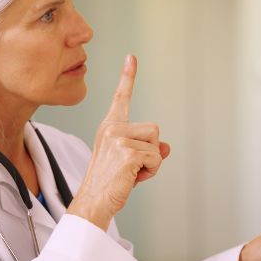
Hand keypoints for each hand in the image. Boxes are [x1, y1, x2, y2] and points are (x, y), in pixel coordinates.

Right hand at [68, 55, 171, 229]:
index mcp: (109, 128)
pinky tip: (133, 178)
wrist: (93, 202)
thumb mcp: (130, 163)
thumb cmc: (110, 184)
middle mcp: (112, 129)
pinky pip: (156, 158)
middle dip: (151, 150)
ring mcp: (118, 139)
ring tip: (132, 173)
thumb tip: (166, 147)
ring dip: (152, 162)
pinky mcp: (127, 152)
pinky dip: (151, 171)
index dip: (128, 77)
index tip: (132, 57)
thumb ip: (148, 150)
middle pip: (154, 129)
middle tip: (132, 168)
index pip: (121, 99)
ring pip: (156, 144)